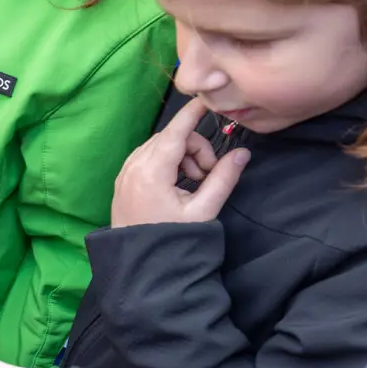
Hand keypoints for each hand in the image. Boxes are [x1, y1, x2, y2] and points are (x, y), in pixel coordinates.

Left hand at [111, 98, 248, 227]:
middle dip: (195, 149)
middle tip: (207, 176)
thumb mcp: (203, 211)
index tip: (208, 101)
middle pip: (172, 137)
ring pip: (160, 145)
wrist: (139, 266)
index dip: (193, 113)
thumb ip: (224, 179)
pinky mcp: (124, 179)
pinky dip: (167, 162)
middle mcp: (134, 166)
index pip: (176, 131)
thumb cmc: (171, 240)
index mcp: (151, 172)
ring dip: (183, 156)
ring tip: (193, 184)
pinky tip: (178, 185)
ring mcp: (126, 172)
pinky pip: (149, 156)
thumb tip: (242, 153)